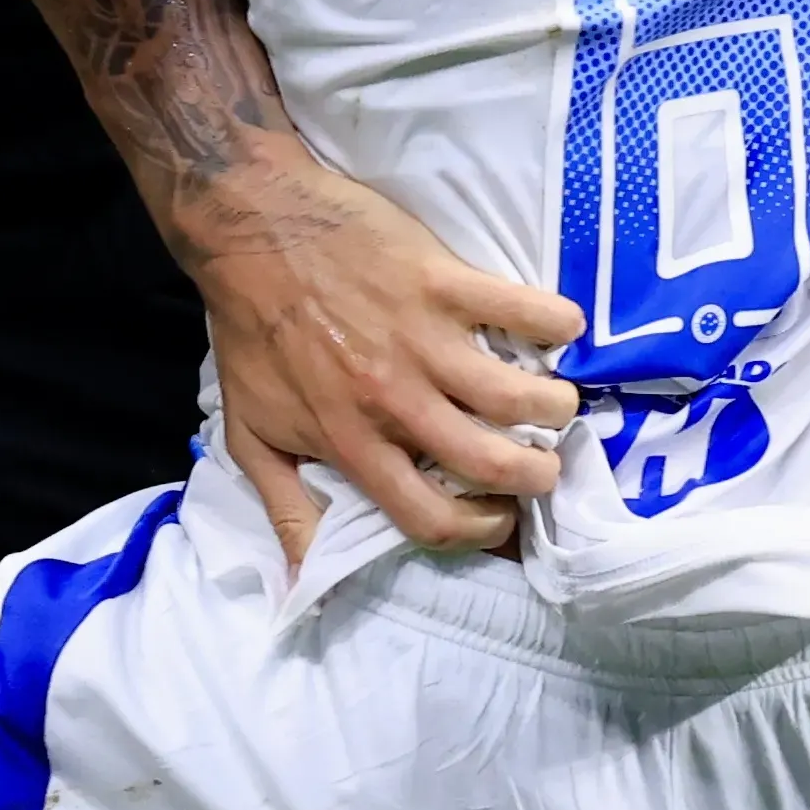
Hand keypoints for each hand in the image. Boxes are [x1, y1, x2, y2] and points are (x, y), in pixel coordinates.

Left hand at [175, 143, 580, 566]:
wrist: (250, 228)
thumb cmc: (252, 333)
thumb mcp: (251, 433)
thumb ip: (285, 508)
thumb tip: (302, 581)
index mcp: (352, 442)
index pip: (429, 518)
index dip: (474, 531)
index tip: (495, 516)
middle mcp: (393, 400)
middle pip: (492, 463)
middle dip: (535, 474)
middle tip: (542, 462)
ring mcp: (423, 339)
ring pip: (519, 394)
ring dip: (552, 405)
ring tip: (552, 401)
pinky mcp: (442, 281)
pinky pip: (523, 308)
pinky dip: (556, 321)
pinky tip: (559, 328)